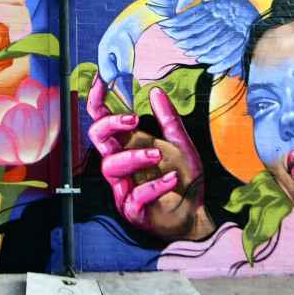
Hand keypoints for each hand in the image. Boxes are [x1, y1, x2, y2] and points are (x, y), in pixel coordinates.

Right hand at [86, 76, 211, 239]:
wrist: (196, 214)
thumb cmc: (184, 179)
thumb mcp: (181, 144)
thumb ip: (168, 119)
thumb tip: (156, 91)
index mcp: (128, 145)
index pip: (103, 120)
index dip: (97, 100)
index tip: (101, 80)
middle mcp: (121, 164)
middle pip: (97, 139)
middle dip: (109, 125)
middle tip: (133, 119)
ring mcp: (123, 188)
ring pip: (110, 167)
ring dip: (133, 157)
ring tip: (158, 155)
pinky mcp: (133, 210)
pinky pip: (135, 196)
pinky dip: (154, 185)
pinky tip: (172, 179)